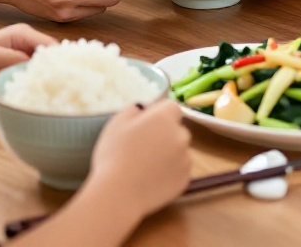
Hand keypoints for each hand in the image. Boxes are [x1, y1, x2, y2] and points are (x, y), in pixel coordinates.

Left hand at [0, 24, 56, 95]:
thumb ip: (16, 59)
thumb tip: (39, 68)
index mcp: (24, 34)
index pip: (50, 45)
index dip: (59, 59)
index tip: (65, 76)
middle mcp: (28, 45)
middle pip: (51, 58)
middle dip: (56, 71)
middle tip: (62, 88)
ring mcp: (24, 59)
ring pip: (45, 70)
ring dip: (47, 80)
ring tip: (55, 94)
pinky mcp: (20, 72)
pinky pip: (35, 79)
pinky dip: (38, 87)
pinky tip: (41, 96)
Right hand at [89, 100, 190, 220]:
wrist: (119, 194)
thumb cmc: (114, 155)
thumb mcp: (116, 124)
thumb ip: (134, 110)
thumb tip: (143, 110)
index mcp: (164, 118)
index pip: (171, 107)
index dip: (158, 114)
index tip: (144, 125)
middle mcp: (181, 135)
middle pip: (176, 129)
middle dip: (164, 134)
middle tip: (143, 147)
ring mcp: (186, 158)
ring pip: (179, 150)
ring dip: (168, 153)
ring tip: (145, 166)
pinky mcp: (186, 179)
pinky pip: (179, 170)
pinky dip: (169, 172)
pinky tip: (151, 179)